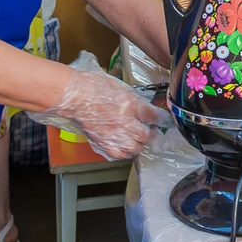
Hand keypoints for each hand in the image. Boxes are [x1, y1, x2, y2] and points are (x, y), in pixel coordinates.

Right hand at [44, 69, 160, 159]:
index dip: (162, 119)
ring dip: (139, 144)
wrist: (76, 97)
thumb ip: (136, 100)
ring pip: (134, 148)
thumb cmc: (96, 87)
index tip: (165, 121)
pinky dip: (124, 152)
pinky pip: (119, 154)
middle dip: (151, 135)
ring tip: (137, 139)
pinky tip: (124, 145)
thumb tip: (148, 109)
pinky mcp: (103, 143)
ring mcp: (113, 135)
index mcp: (130, 105)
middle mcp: (124, 122)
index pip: (153, 116)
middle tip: (151, 131)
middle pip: (146, 136)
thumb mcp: (122, 88)